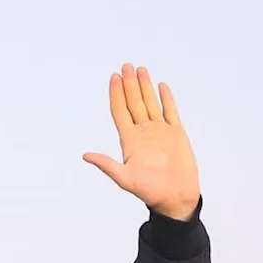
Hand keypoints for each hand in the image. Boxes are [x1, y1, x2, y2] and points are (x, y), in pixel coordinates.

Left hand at [83, 64, 199, 221]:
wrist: (175, 197)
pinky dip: (166, 98)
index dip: (116, 94)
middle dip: (129, 84)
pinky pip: (170, 111)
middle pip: (134, 103)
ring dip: (145, 87)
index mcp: (129, 141)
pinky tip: (161, 86)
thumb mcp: (125, 178)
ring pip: (150, 103)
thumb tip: (86, 155)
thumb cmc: (150, 191)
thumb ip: (107, 165)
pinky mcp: (176, 134)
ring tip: (140, 69)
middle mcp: (143, 133)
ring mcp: (159, 132)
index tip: (113, 77)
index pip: (120, 111)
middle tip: (126, 65)